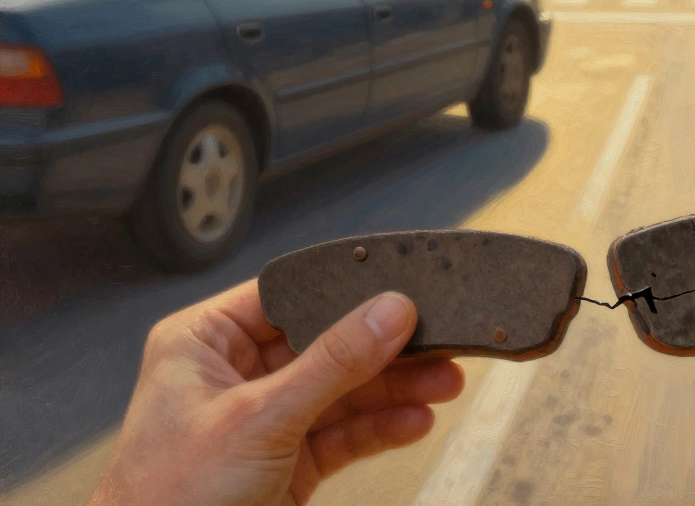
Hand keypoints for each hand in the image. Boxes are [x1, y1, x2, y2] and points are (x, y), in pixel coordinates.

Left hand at [87, 281, 464, 505]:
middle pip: (327, 344)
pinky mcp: (288, 460)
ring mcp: (264, 418)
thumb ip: (333, 363)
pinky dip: (381, 429)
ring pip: (343, 389)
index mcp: (203, 341)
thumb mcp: (260, 417)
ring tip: (443, 381)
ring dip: (395, 389)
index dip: (345, 292)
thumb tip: (388, 312)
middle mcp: (234, 374)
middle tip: (437, 341)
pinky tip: (415, 420)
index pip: (288, 296)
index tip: (399, 292)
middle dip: (384, 349)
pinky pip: (344, 433)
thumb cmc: (167, 500)